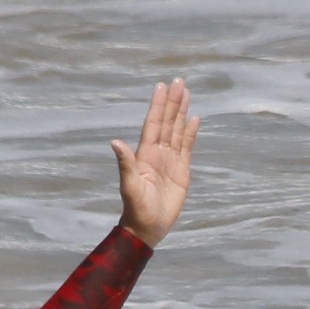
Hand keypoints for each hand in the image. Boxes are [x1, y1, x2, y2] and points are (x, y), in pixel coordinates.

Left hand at [113, 79, 199, 246]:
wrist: (148, 227)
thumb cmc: (137, 209)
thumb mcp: (130, 186)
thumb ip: (126, 164)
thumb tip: (115, 142)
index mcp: (146, 154)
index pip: (153, 124)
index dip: (158, 105)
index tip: (162, 87)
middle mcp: (158, 153)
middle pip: (167, 122)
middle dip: (172, 102)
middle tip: (179, 81)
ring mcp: (171, 160)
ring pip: (177, 130)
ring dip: (181, 112)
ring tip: (187, 93)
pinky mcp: (182, 170)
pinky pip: (187, 147)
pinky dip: (190, 132)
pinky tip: (194, 119)